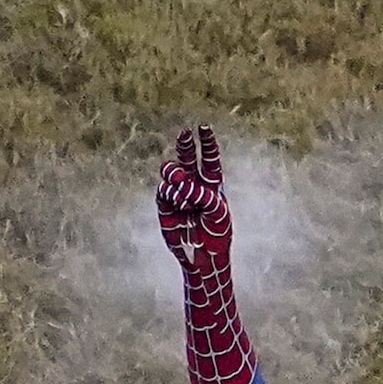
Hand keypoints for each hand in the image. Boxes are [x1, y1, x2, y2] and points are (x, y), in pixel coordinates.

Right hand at [155, 126, 232, 277]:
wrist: (203, 256)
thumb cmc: (216, 234)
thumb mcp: (217, 212)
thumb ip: (202, 194)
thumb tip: (180, 181)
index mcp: (212, 186)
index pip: (209, 160)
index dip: (206, 144)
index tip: (203, 127)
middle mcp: (194, 186)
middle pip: (187, 158)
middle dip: (185, 145)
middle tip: (185, 133)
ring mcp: (178, 193)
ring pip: (171, 172)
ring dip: (178, 178)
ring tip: (186, 194)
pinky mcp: (165, 204)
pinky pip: (165, 190)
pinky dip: (173, 195)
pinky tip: (180, 205)